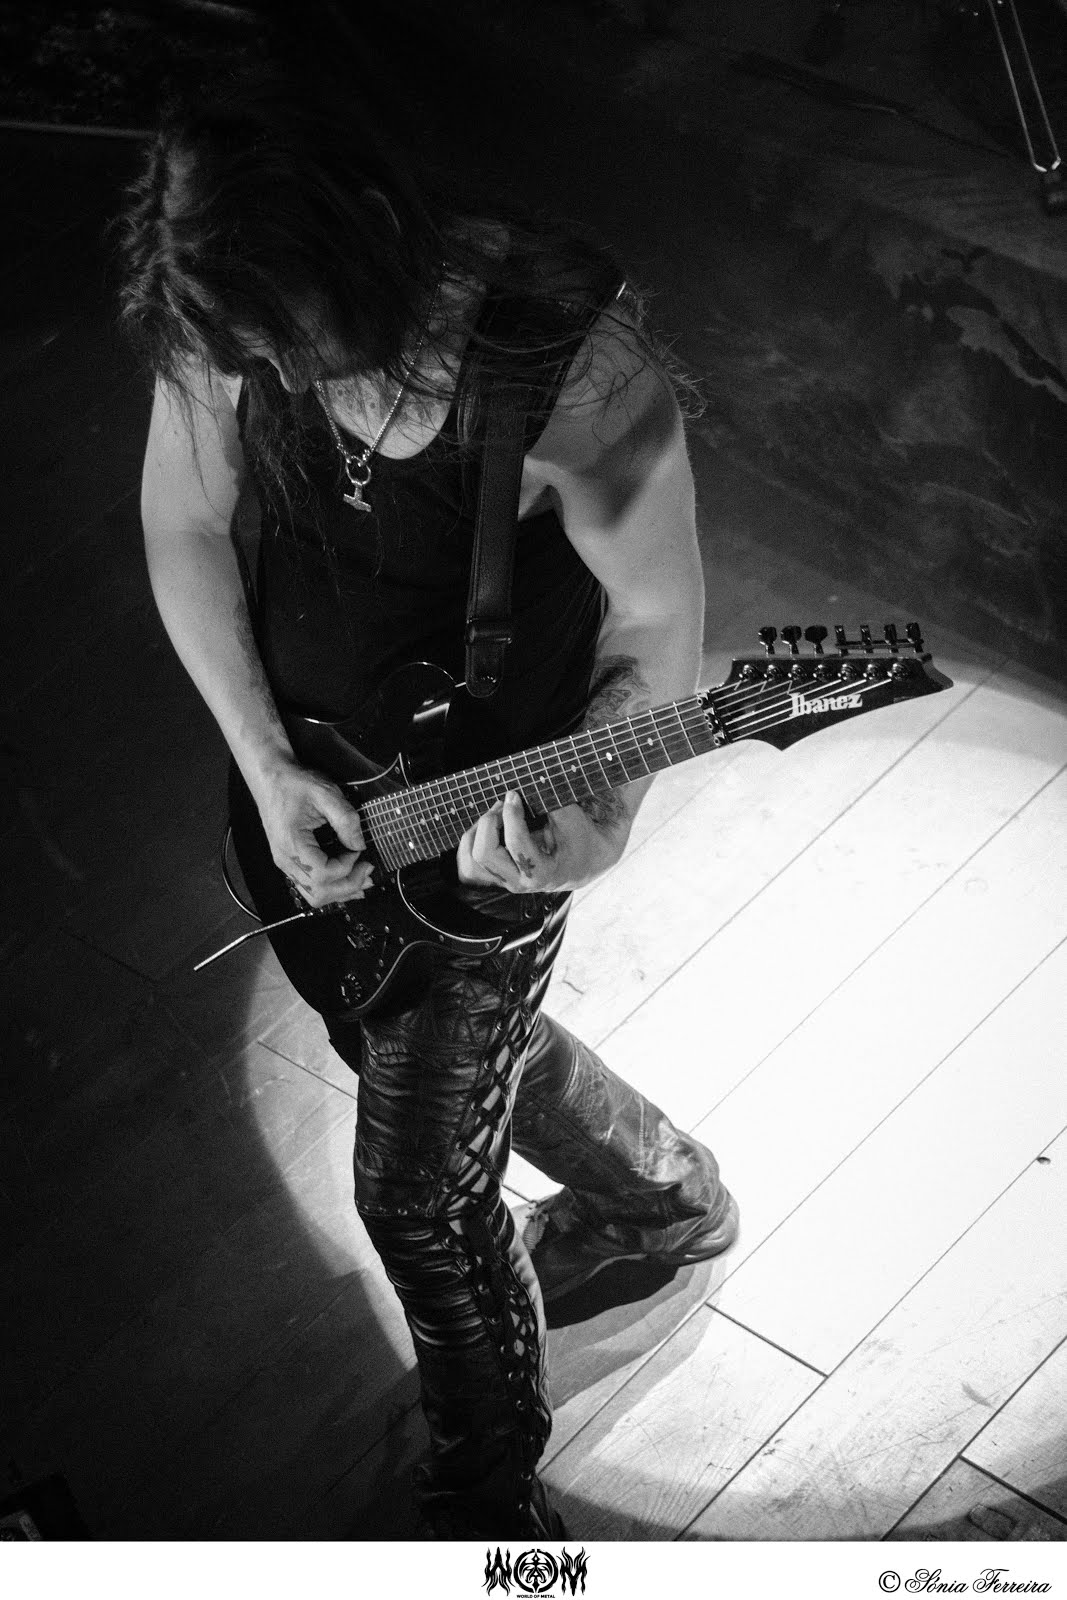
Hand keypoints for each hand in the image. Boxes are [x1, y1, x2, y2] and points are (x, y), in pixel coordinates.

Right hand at [251, 756, 372, 907]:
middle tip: (368, 869)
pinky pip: (311, 885)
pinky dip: (332, 886)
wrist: (269, 778)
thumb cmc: (292, 783)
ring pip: (315, 895)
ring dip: (341, 891)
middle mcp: (285, 859)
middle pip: (319, 893)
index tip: (358, 850)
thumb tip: (359, 844)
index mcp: (291, 844)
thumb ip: (346, 819)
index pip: (323, 874)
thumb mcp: (325, 793)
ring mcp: (286, 863)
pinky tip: (348, 879)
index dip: (347, 867)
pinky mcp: (290, 861)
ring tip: (363, 879)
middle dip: (349, 886)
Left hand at [456, 791, 625, 893]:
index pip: (515, 843)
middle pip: (484, 854)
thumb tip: (528, 784)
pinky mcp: (496, 875)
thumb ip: (550, 802)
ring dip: (479, 830)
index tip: (515, 795)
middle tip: (505, 805)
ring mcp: (505, 880)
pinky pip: (468, 862)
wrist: (586, 861)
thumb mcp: (572, 820)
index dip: (511, 814)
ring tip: (499, 814)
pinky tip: (491, 825)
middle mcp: (519, 882)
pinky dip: (473, 839)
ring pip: (471, 859)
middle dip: (491, 822)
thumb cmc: (581, 839)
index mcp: (541, 873)